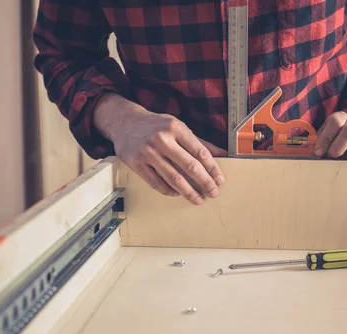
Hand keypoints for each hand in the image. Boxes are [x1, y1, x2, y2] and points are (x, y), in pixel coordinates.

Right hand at [94, 94, 225, 204]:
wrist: (124, 122)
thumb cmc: (156, 126)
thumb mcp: (178, 126)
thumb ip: (199, 142)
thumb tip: (222, 154)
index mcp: (176, 128)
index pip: (200, 151)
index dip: (212, 168)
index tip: (220, 180)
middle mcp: (162, 139)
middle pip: (189, 166)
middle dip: (204, 182)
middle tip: (213, 192)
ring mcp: (147, 152)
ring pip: (173, 178)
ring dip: (188, 192)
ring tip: (198, 199)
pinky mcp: (136, 163)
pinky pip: (156, 183)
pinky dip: (169, 191)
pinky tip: (178, 193)